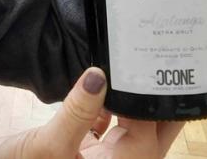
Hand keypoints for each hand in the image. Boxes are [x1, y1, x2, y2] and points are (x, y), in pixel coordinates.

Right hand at [0, 68, 181, 158]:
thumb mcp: (47, 145)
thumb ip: (77, 110)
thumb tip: (100, 75)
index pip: (149, 128)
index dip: (153, 94)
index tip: (150, 58)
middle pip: (154, 132)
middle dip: (159, 98)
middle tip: (157, 58)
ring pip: (133, 130)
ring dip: (135, 101)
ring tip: (134, 64)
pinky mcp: (83, 156)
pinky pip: (109, 130)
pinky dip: (111, 109)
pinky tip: (102, 86)